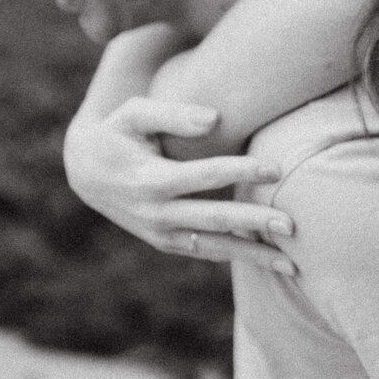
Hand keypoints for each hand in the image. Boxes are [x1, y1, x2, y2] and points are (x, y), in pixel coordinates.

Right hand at [63, 95, 296, 273]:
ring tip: (291, 264)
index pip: (204, 176)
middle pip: (213, 219)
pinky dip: (235, 256)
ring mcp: (159, 233)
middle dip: (254, 223)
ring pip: (213, 247)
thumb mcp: (133, 114)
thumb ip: (172, 113)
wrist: (85, 172)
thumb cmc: (117, 132)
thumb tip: (215, 118)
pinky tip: (267, 260)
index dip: (241, 171)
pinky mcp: (165, 243)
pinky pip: (205, 252)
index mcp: (149, 179)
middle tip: (292, 225)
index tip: (276, 168)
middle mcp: (155, 213)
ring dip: (252, 255)